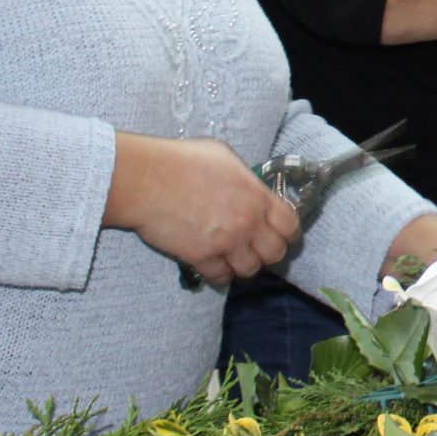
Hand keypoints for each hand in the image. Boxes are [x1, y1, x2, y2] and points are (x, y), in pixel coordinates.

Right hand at [113, 135, 300, 285]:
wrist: (146, 179)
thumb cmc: (180, 161)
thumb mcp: (224, 157)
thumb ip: (244, 178)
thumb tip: (249, 187)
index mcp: (256, 196)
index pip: (290, 225)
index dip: (288, 234)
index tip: (281, 236)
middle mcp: (247, 222)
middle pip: (275, 253)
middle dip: (267, 253)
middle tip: (255, 249)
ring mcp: (226, 242)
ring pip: (250, 270)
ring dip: (243, 266)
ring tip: (233, 258)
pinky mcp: (202, 257)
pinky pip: (221, 278)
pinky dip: (219, 276)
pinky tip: (213, 267)